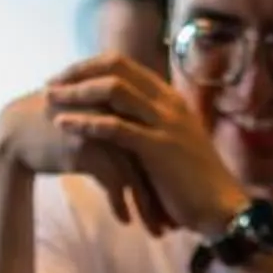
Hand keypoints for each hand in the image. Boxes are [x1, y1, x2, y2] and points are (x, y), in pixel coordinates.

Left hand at [43, 56, 249, 234]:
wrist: (222, 208)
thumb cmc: (193, 182)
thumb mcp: (171, 144)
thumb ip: (147, 128)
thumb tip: (115, 121)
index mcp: (169, 98)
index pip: (124, 64)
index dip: (90, 67)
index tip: (64, 78)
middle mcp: (167, 102)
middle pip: (116, 67)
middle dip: (78, 73)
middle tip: (50, 85)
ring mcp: (165, 122)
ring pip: (114, 90)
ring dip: (77, 93)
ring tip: (49, 101)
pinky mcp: (159, 147)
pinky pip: (116, 127)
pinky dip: (86, 123)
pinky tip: (64, 127)